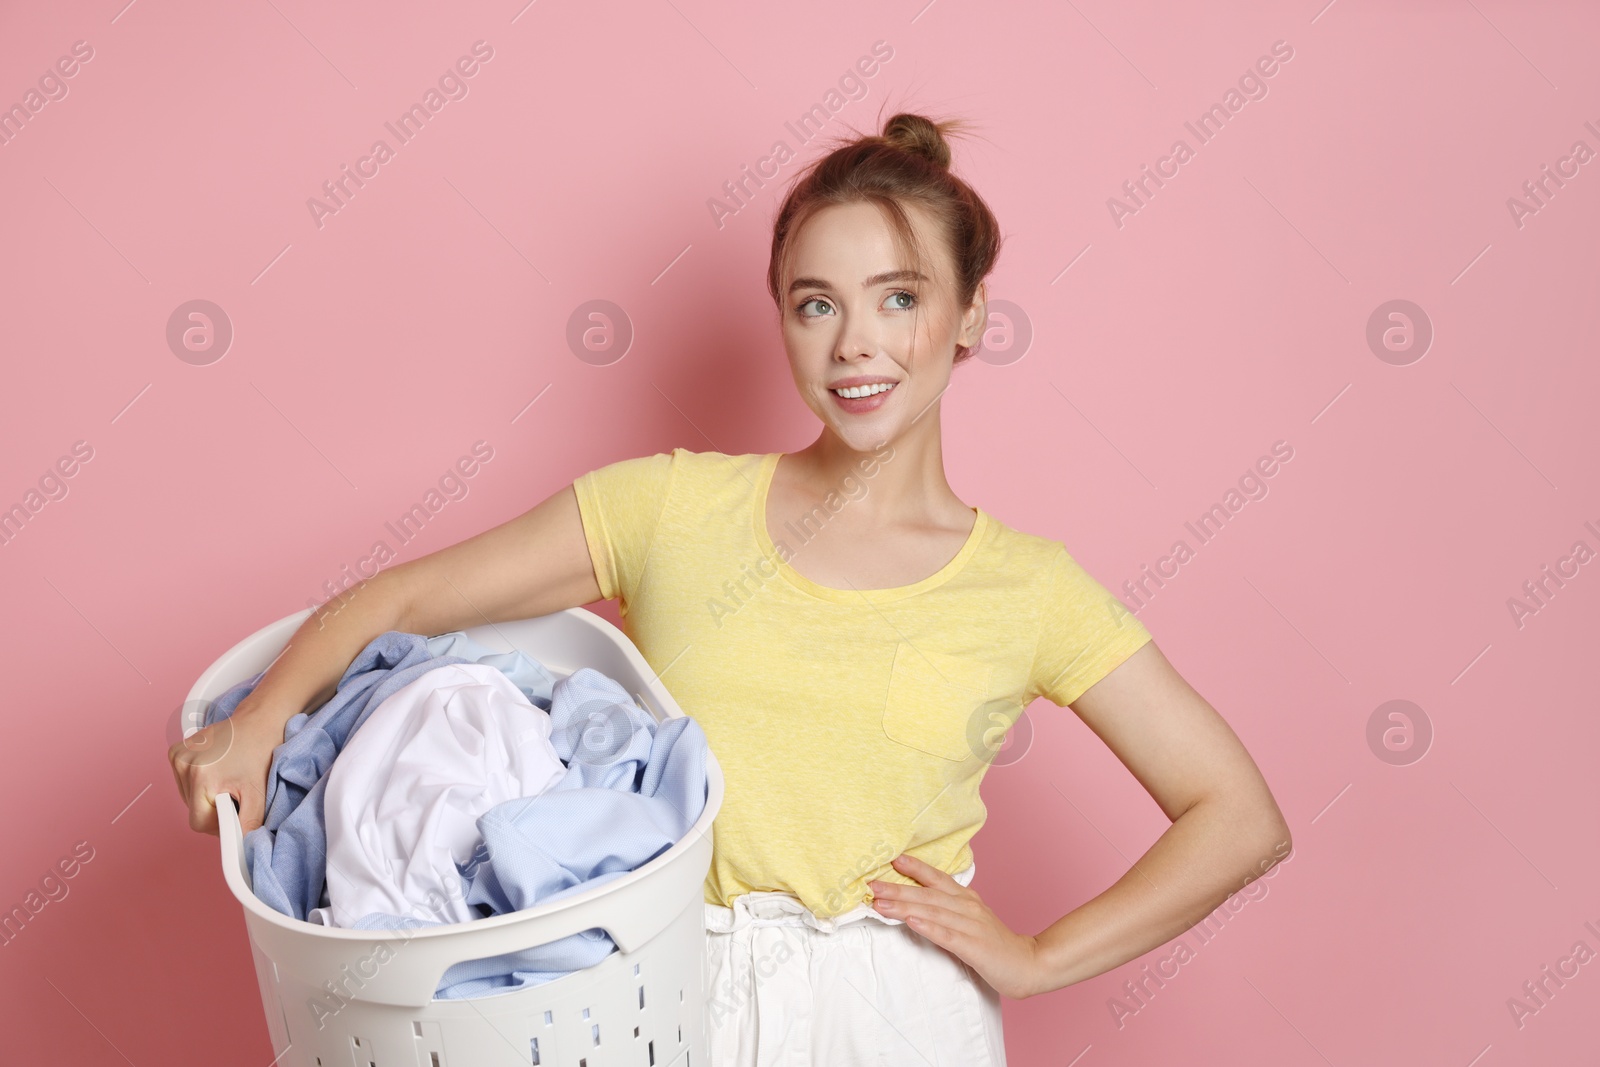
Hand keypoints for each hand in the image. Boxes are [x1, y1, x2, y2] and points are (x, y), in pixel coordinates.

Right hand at [167, 702, 281, 835]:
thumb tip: (239, 848)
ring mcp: (177, 756)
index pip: (198, 824)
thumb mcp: (258, 794)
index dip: (218, 826)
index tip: (235, 814)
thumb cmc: (261, 754)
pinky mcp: (175, 751)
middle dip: (213, 810)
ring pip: (187, 798)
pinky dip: (198, 783)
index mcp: (201, 777)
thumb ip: (247, 824)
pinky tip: (215, 770)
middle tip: (235, 795)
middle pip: (192, 811)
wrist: (259, 722)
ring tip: (226, 781)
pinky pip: (183, 782)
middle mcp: (183, 765)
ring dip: (205, 797)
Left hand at [868, 853, 1043, 999]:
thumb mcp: (971, 919)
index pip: (936, 878)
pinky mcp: (974, 947)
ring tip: (880, 902)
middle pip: (927, 895)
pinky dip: (928, 927)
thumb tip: (917, 904)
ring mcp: (971, 926)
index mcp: (966, 899)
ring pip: (932, 912)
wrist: (1030, 964)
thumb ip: (949, 909)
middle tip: (871, 884)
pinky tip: (911, 921)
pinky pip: (947, 935)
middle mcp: (967, 907)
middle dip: (897, 889)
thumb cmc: (995, 944)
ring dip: (904, 906)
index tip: (891, 859)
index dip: (914, 868)